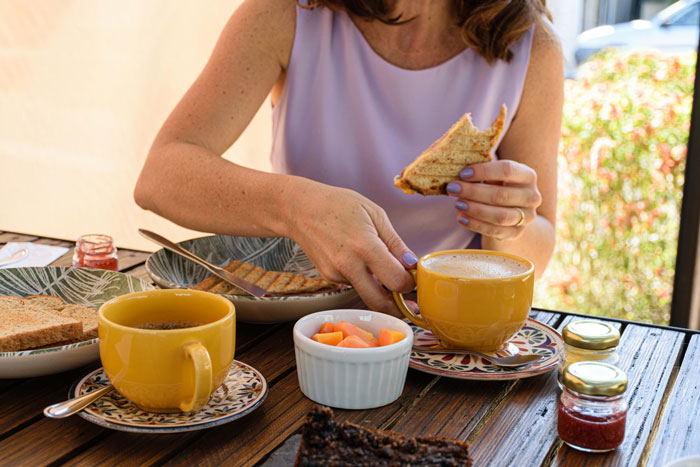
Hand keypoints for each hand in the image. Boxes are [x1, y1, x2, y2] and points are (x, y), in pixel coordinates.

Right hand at [283, 179, 416, 315]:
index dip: (409, 284)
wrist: (300, 208)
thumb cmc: (338, 205)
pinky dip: (361, 276)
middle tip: (407, 302)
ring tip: (376, 262)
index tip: (413, 279)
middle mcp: (348, 265)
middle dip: (397, 306)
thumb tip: (411, 264)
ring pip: (366, 292)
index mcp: (365, 246)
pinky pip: (353, 283)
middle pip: (380, 303)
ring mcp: (335, 274)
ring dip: (378, 286)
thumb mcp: (375, 214)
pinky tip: (354, 256)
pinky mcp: (328, 277)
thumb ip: (395, 243)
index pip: (396, 281)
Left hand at [445, 160, 541, 240]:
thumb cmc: (498, 186)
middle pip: (501, 195)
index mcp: (528, 176)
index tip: (463, 173)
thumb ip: (482, 172)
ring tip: (457, 204)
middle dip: (473, 192)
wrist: (512, 211)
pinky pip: (494, 231)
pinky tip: (461, 218)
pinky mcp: (516, 233)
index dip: (484, 171)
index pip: (507, 170)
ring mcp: (527, 217)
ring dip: (475, 210)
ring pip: (499, 216)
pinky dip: (475, 225)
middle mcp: (532, 197)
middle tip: (452, 188)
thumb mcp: (495, 176)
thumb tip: (458, 170)